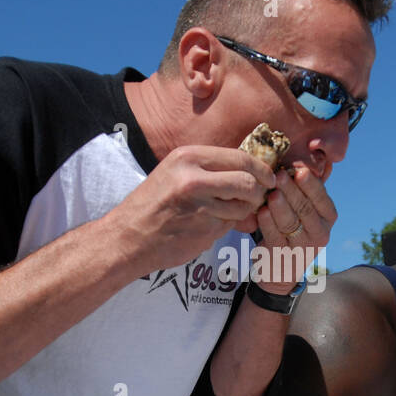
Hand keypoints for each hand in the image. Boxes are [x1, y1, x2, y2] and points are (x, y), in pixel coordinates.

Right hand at [111, 145, 275, 274]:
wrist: (127, 238)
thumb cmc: (152, 206)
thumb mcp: (175, 173)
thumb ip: (209, 169)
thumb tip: (250, 171)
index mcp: (188, 157)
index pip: (239, 157)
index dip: (261, 169)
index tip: (268, 178)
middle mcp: (194, 177)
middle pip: (248, 181)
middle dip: (259, 192)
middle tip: (258, 198)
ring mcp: (199, 205)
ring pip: (243, 206)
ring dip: (244, 213)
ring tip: (228, 214)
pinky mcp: (203, 230)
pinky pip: (230, 225)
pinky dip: (227, 228)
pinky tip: (208, 227)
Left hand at [252, 165, 336, 293]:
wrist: (281, 268)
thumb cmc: (291, 228)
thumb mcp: (303, 208)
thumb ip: (304, 188)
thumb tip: (304, 159)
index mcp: (328, 217)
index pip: (321, 198)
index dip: (311, 184)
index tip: (299, 170)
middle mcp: (320, 233)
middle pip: (306, 208)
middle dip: (292, 190)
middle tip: (279, 176)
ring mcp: (303, 248)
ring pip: (292, 223)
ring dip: (281, 206)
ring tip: (271, 193)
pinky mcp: (284, 258)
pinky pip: (276, 237)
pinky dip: (268, 224)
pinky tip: (262, 212)